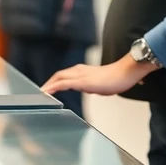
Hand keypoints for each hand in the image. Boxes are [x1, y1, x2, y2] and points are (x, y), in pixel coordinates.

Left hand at [41, 54, 157, 96]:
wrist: (125, 73)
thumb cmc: (116, 78)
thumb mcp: (100, 83)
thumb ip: (92, 84)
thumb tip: (89, 88)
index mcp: (82, 70)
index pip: (64, 75)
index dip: (55, 81)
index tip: (48, 89)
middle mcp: (78, 70)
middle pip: (58, 75)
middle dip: (48, 83)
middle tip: (40, 92)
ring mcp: (79, 75)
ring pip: (58, 78)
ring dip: (48, 85)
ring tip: (40, 94)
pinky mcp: (81, 81)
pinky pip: (62, 84)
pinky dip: (53, 88)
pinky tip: (47, 93)